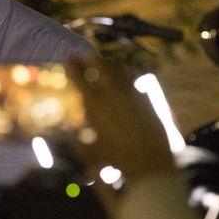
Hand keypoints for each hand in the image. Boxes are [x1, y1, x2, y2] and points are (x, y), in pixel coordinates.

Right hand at [65, 57, 177, 204]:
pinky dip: (125, 74)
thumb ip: (81, 144)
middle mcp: (112, 93)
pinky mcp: (147, 98)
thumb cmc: (116, 158)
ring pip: (119, 68)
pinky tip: (124, 77)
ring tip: (103, 63)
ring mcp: (132, 93)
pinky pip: (133, 79)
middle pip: (100, 65)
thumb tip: (75, 140)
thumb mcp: (92, 152)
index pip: (79, 77)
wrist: (150, 161)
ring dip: (109, 63)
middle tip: (84, 57)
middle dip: (90, 59)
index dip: (72, 66)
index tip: (68, 58)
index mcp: (94, 103)